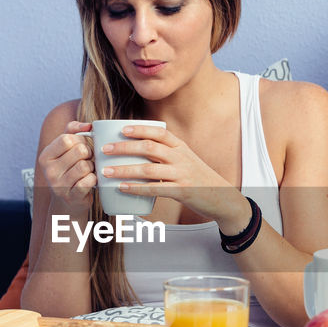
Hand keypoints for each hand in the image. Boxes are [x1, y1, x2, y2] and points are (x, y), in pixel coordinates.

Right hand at [37, 121, 95, 211]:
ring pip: (85, 165)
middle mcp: (49, 171)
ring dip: (92, 167)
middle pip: (79, 150)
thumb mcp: (65, 149)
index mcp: (45, 156)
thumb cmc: (69, 169)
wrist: (68, 201)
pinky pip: (89, 180)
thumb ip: (73, 130)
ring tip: (89, 170)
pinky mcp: (71, 197)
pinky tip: (91, 181)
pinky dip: (94, 179)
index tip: (81, 146)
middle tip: (88, 159)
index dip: (80, 140)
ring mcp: (59, 185)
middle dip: (89, 153)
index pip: (67, 139)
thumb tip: (88, 125)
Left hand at [99, 124, 247, 230]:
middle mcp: (181, 157)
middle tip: (105, 150)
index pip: (158, 132)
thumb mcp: (186, 160)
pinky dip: (136, 187)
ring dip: (124, 169)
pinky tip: (122, 187)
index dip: (139, 129)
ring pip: (148, 168)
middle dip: (124, 147)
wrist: (222, 198)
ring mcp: (182, 174)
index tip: (121, 129)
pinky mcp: (182, 191)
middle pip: (148, 147)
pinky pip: (155, 188)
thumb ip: (167, 153)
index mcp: (181, 146)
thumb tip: (139, 150)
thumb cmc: (199, 179)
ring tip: (106, 171)